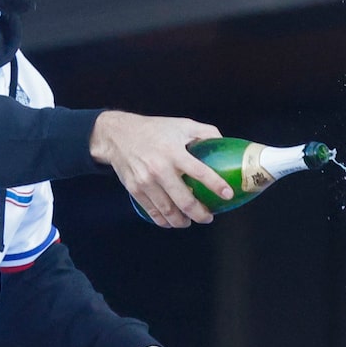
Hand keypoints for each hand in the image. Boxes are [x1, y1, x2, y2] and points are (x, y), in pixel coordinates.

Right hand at [91, 111, 231, 227]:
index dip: (216, 185)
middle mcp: (160, 168)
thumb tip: (224, 143)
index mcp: (174, 152)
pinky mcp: (135, 189)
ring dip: (183, 221)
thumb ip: (205, 132)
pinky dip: (164, 221)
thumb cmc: (154, 129)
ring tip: (191, 221)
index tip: (228, 195)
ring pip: (168, 211)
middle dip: (200, 214)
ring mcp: (146, 181)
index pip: (200, 172)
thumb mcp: (182, 124)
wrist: (117, 135)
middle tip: (208, 217)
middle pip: (184, 200)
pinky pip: (152, 212)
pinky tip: (172, 221)